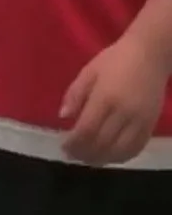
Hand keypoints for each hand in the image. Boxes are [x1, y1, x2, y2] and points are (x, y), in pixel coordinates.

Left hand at [61, 33, 167, 164]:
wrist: (150, 55)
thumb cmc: (115, 59)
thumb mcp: (89, 71)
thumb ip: (75, 93)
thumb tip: (63, 116)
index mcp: (105, 97)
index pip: (87, 130)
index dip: (74, 143)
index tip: (63, 147)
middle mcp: (123, 113)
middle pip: (102, 144)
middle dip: (84, 154)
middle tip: (73, 156)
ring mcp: (140, 121)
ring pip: (119, 151)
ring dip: (102, 159)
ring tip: (88, 159)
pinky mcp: (151, 125)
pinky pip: (136, 149)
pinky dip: (121, 158)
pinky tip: (109, 157)